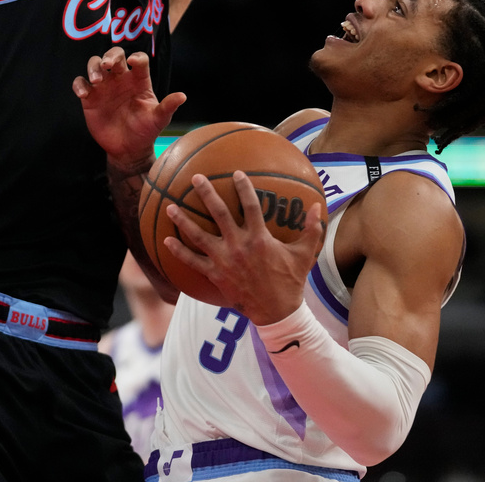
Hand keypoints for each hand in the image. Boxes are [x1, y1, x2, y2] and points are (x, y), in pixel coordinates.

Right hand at [72, 47, 185, 169]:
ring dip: (93, 67)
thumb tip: (182, 96)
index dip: (136, 57)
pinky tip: (83, 93)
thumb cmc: (146, 131)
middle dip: (111, 56)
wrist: (128, 149)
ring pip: (95, 64)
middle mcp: (121, 79)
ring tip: (96, 80)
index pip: (138, 60)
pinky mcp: (90, 98)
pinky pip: (80, 83)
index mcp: (139, 80)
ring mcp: (104, 86)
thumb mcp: (158, 120)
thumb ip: (168, 107)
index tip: (133, 62)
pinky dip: (79, 85)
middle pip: (114, 55)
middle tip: (108, 65)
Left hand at [164, 170, 325, 324]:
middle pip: (218, 213)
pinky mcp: (215, 274)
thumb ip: (312, 229)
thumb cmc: (291, 281)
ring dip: (183, 220)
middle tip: (195, 178)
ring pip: (198, 235)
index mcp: (259, 238)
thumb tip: (319, 206)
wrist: (277, 311)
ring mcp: (224, 260)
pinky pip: (192, 261)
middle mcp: (238, 245)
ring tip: (170, 206)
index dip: (243, 188)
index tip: (235, 173)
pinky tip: (165, 241)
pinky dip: (179, 251)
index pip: (250, 205)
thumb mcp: (305, 254)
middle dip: (206, 193)